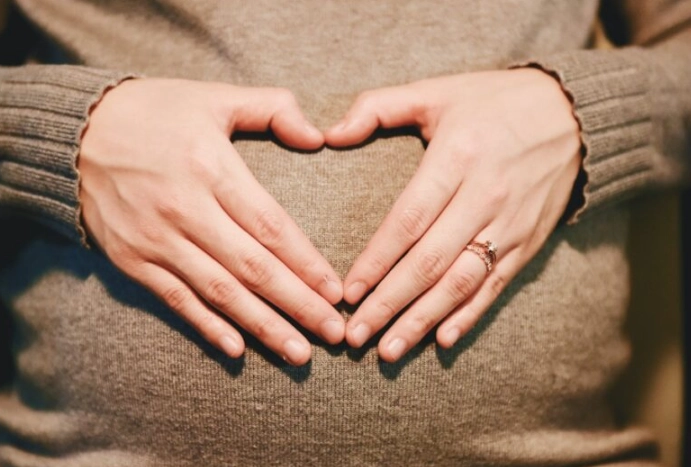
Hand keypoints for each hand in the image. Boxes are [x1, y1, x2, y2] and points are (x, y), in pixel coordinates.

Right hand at [79, 79, 344, 364]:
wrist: (74, 132)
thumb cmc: (154, 112)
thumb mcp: (213, 97)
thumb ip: (272, 108)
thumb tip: (318, 136)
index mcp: (210, 167)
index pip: (270, 226)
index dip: (306, 263)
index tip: (336, 292)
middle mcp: (184, 209)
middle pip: (252, 268)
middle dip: (298, 304)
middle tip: (334, 334)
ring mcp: (155, 239)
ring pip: (219, 292)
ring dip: (262, 326)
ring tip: (299, 352)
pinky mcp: (132, 260)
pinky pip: (176, 300)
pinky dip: (207, 326)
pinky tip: (238, 349)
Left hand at [325, 69, 580, 360]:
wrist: (574, 114)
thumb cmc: (492, 102)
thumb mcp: (436, 91)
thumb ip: (378, 107)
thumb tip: (328, 134)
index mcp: (457, 157)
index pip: (409, 220)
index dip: (376, 260)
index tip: (347, 292)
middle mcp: (485, 196)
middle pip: (430, 262)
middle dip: (389, 303)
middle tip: (355, 335)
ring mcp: (510, 224)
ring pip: (461, 282)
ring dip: (422, 320)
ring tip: (388, 350)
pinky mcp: (529, 242)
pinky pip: (496, 286)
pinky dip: (469, 316)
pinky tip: (442, 340)